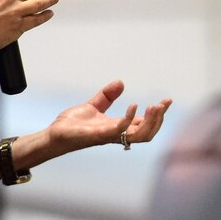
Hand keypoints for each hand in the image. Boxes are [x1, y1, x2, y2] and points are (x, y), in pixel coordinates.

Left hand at [48, 83, 172, 152]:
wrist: (54, 134)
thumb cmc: (72, 125)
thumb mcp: (93, 106)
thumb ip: (107, 96)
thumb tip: (121, 82)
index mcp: (117, 127)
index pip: (143, 124)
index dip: (157, 114)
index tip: (166, 101)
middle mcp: (117, 134)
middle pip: (147, 133)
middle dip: (159, 120)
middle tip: (163, 104)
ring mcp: (110, 136)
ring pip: (140, 136)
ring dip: (151, 122)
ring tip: (155, 107)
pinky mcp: (99, 135)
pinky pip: (120, 130)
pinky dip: (129, 118)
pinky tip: (133, 105)